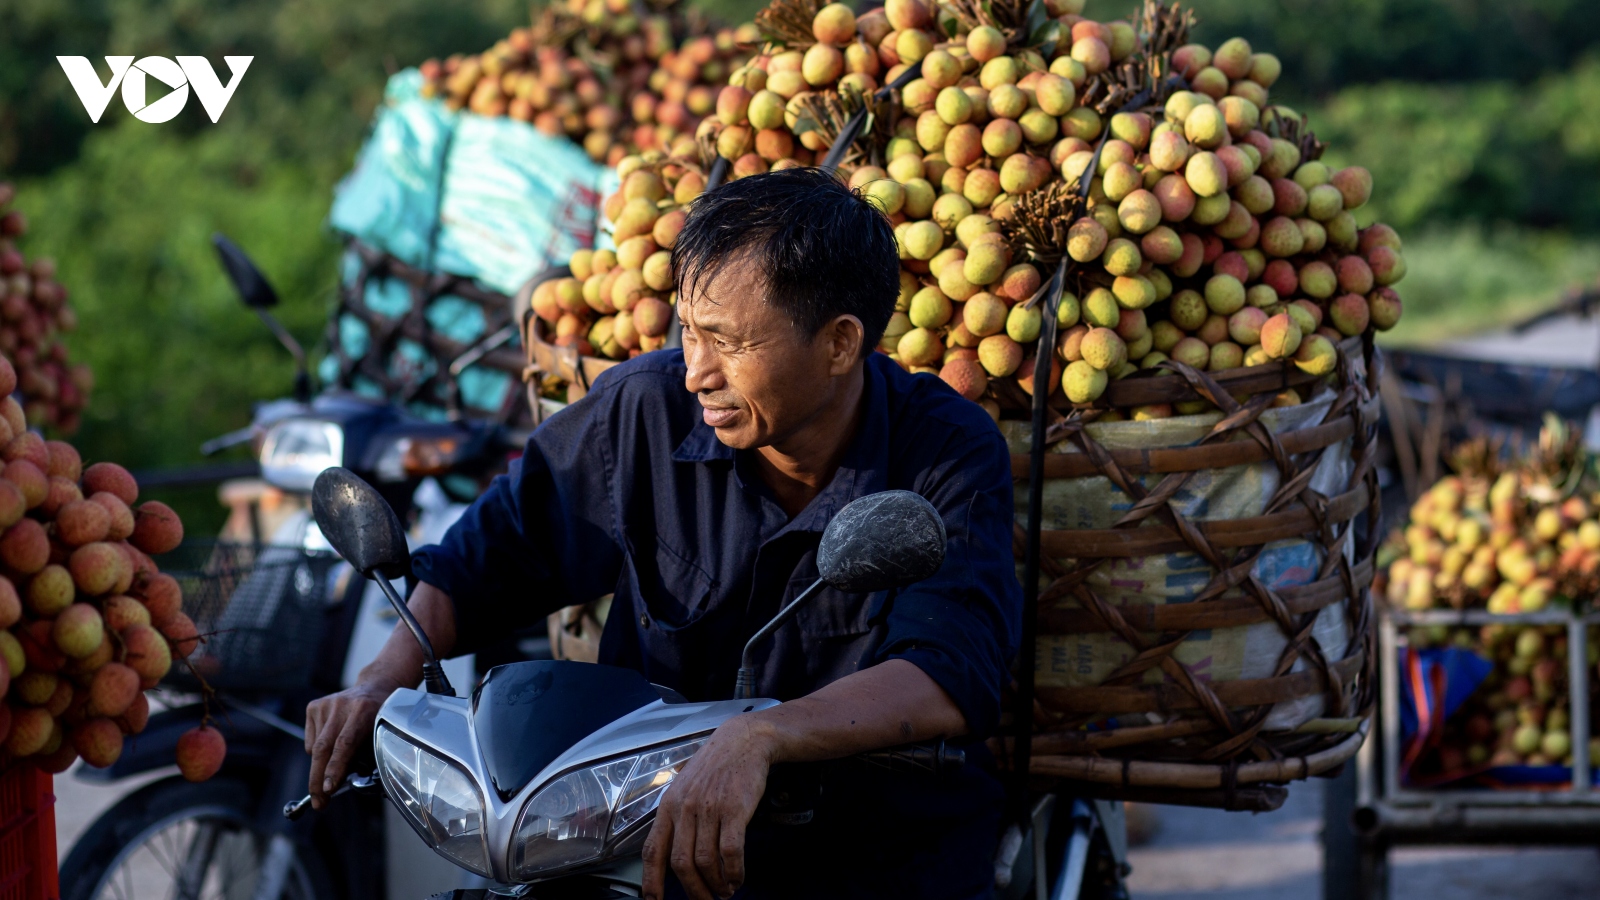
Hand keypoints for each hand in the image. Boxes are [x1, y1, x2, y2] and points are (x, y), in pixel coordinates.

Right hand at [304, 680, 395, 808]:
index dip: (336, 768)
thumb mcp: (382, 734)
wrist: (374, 687)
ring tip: (336, 766)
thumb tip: (345, 785)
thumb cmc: (380, 718)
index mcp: (364, 710)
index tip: (328, 789)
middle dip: (319, 780)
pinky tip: (332, 742)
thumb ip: (367, 757)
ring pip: (315, 749)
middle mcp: (342, 705)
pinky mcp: (314, 706)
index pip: (345, 744)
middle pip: (324, 749)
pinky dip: (318, 751)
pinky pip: (310, 741)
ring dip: (322, 767)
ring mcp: (326, 704)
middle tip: (319, 803)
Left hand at [641, 716, 774, 899]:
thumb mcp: (684, 786)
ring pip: (706, 862)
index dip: (651, 880)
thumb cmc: (715, 766)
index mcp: (668, 805)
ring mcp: (709, 809)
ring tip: (724, 891)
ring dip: (716, 884)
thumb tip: (671, 851)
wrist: (743, 741)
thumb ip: (677, 816)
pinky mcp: (734, 810)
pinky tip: (738, 877)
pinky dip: (734, 872)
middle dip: (693, 890)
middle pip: (681, 863)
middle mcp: (685, 808)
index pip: (653, 850)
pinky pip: (730, 852)